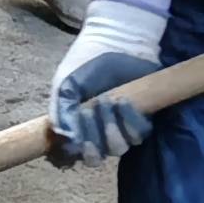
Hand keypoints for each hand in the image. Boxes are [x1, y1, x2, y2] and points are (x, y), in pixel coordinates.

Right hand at [50, 0, 167, 161]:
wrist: (112, 44)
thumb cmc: (86, 64)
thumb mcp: (66, 86)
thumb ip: (62, 111)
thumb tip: (65, 137)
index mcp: (77, 129)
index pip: (73, 156)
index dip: (72, 153)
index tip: (72, 137)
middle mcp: (98, 135)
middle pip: (96, 158)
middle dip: (92, 140)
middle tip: (89, 111)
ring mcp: (121, 130)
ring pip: (118, 148)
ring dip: (110, 127)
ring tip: (107, 100)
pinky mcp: (141, 121)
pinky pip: (138, 134)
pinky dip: (129, 120)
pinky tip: (122, 100)